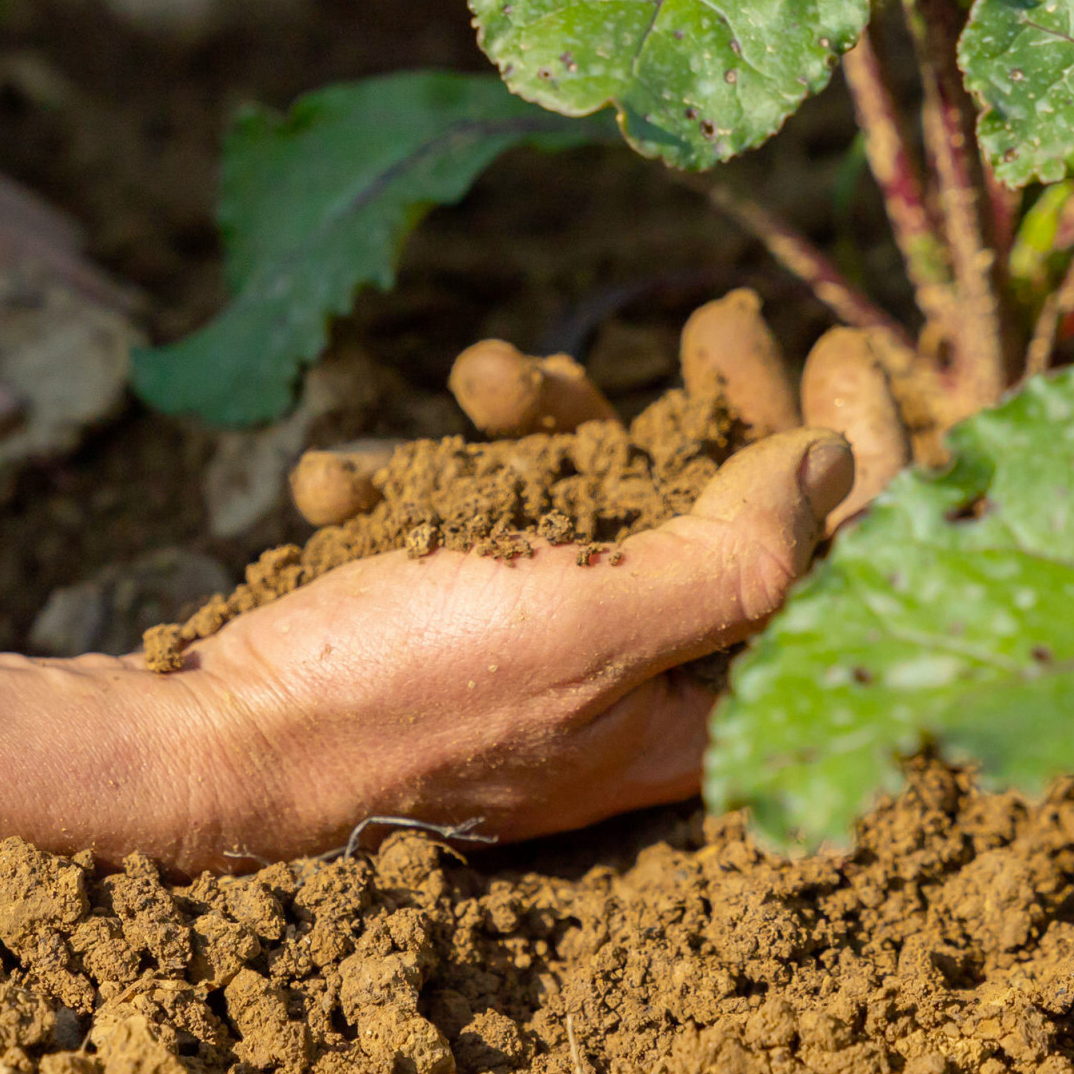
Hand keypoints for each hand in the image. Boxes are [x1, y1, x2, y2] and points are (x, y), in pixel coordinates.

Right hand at [0, 429, 852, 874]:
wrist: (214, 749)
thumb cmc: (403, 699)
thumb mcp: (587, 627)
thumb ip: (732, 557)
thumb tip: (828, 468)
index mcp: (695, 710)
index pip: (827, 580)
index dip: (859, 461)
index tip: (846, 351)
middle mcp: (631, 684)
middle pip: (721, 522)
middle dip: (714, 409)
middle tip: (716, 323)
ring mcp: (538, 646)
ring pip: (594, 498)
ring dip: (545, 422)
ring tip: (489, 373)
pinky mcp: (456, 619)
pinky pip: (480, 521)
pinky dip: (432, 480)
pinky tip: (350, 480)